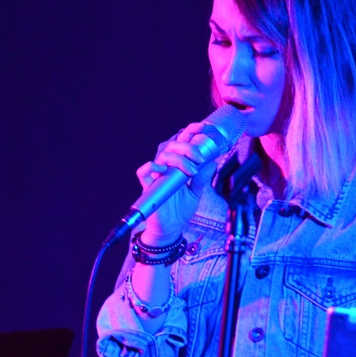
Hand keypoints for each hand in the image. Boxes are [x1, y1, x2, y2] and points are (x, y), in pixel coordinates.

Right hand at [136, 122, 217, 242]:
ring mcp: (156, 175)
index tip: (204, 127)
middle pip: (173, 144)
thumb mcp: (196, 192)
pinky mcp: (147, 186)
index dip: (191, 131)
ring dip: (179, 158)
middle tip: (200, 157)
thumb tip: (212, 161)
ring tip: (192, 170)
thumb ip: (203, 177)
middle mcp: (167, 166)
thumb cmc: (180, 209)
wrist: (170, 229)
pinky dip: (153, 167)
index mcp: (178, 164)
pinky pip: (144, 171)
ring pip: (162, 154)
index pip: (183, 141)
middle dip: (188, 145)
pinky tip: (164, 170)